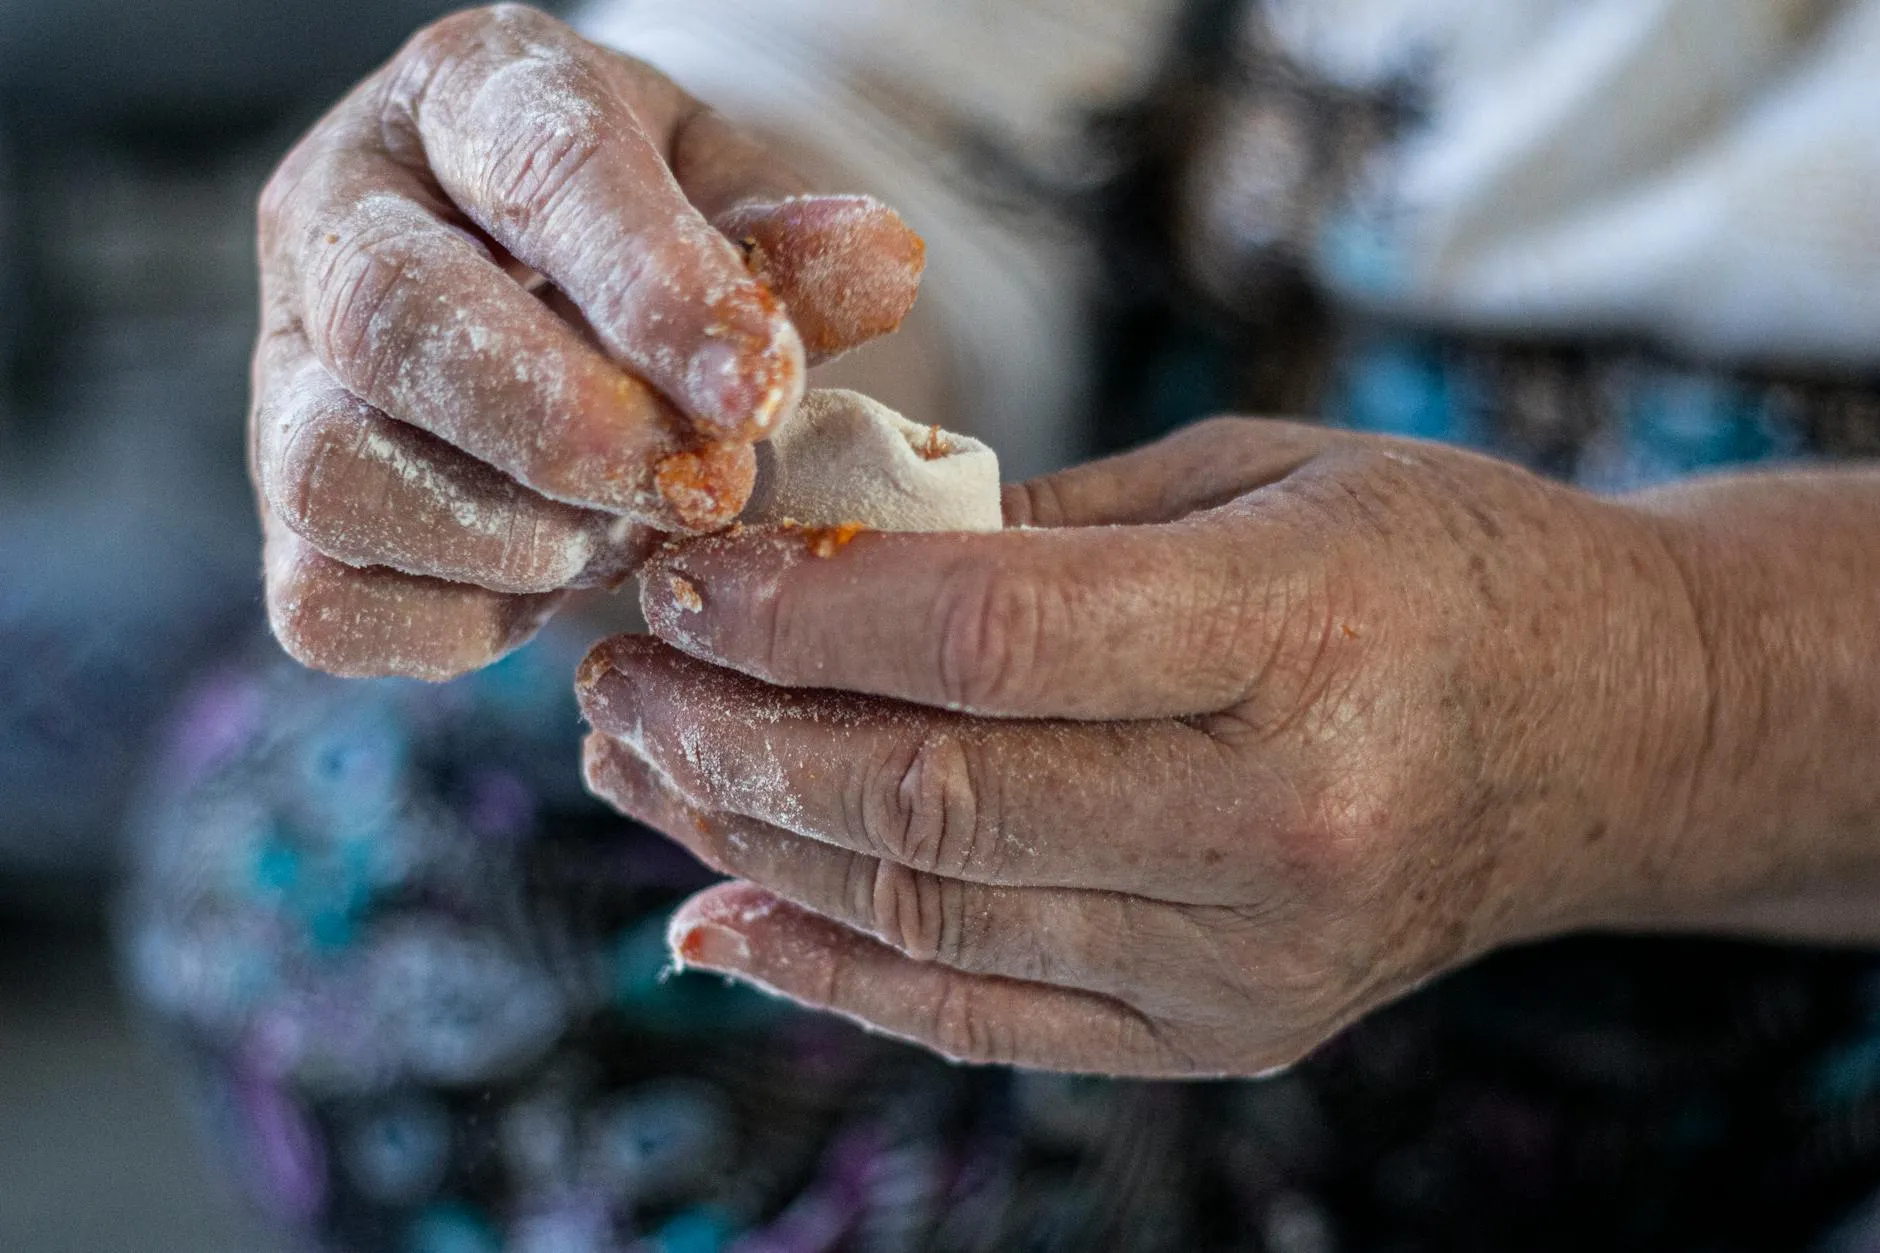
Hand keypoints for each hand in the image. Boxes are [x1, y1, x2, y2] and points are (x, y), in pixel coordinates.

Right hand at [252, 4, 923, 679]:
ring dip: (518, 536)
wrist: (562, 313)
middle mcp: (339, 223)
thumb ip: (792, 246)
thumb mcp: (738, 207)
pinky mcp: (286, 517)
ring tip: (634, 534)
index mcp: (467, 97)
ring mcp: (285, 376)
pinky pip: (328, 603)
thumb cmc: (657, 247)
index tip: (756, 390)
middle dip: (569, 428)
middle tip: (702, 488)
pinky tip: (556, 583)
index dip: (652, 287)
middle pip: (392, 319)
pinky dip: (461, 620)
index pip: (538, 164)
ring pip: (334, 472)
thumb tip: (878, 262)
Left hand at [577, 417, 1719, 1076]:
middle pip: (932, 798)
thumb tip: (817, 554)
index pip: (987, 639)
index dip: (798, 613)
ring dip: (750, 844)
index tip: (680, 577)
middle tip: (617, 678)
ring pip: (932, 920)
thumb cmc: (1432, 560)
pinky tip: (721, 917)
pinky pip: (985, 1018)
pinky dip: (833, 974)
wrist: (1611, 728)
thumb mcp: (1255, 476)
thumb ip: (1041, 528)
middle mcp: (1282, 821)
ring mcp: (1253, 960)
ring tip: (640, 770)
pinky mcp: (1224, 1036)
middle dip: (734, 736)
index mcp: (1301, 634)